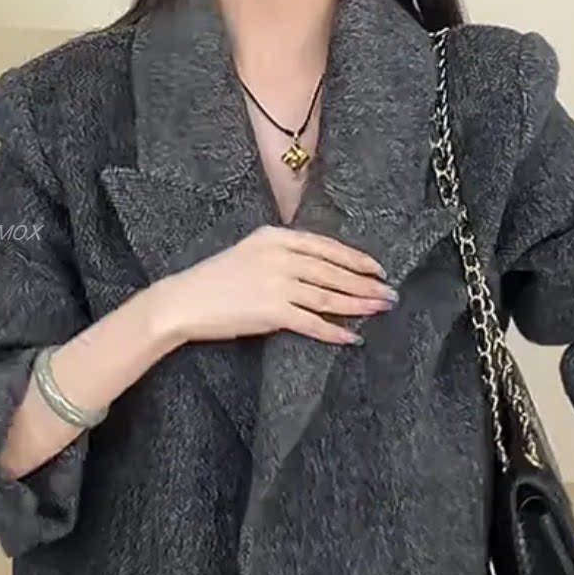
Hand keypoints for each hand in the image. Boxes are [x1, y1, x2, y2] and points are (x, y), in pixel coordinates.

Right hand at [150, 225, 395, 347]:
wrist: (184, 301)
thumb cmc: (214, 280)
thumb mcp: (249, 252)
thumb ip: (282, 254)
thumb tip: (317, 269)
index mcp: (275, 237)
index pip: (327, 247)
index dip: (356, 259)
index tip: (377, 269)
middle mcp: (281, 257)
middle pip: (334, 272)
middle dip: (366, 284)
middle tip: (390, 294)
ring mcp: (277, 284)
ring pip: (329, 296)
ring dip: (359, 305)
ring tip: (380, 311)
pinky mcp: (272, 312)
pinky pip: (312, 323)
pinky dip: (334, 331)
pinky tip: (352, 337)